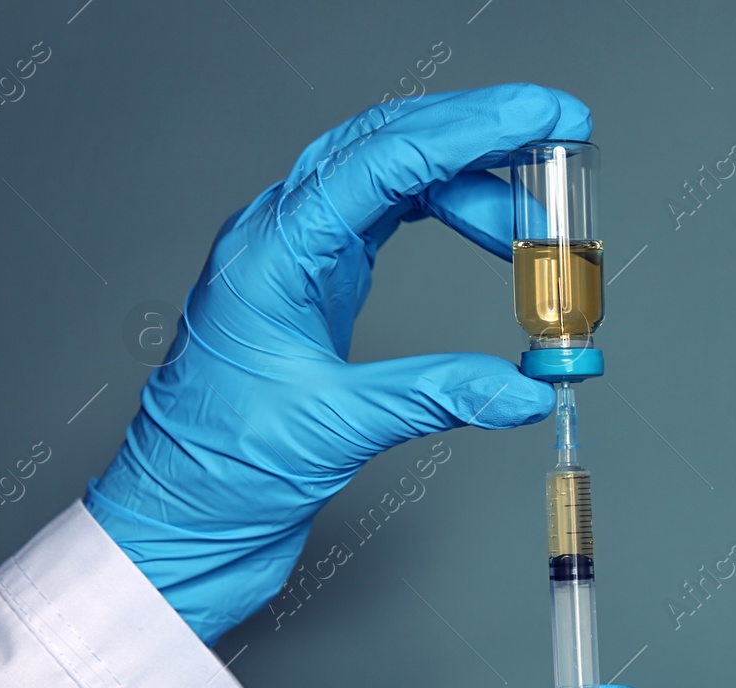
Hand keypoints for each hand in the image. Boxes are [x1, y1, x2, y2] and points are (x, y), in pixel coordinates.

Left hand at [86, 84, 590, 643]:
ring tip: (539, 225)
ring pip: (392, 175)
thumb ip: (436, 397)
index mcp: (270, 253)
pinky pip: (389, 216)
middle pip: (388, 143)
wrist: (179, 522)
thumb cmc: (218, 472)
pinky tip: (490, 236)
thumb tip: (524, 387)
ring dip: (470, 182)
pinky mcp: (317, 284)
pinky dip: (449, 215)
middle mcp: (281, 237)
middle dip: (478, 132)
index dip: (468, 132)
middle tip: (557, 128)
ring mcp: (298, 257)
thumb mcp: (335, 429)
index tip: (535, 118)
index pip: (382, 159)